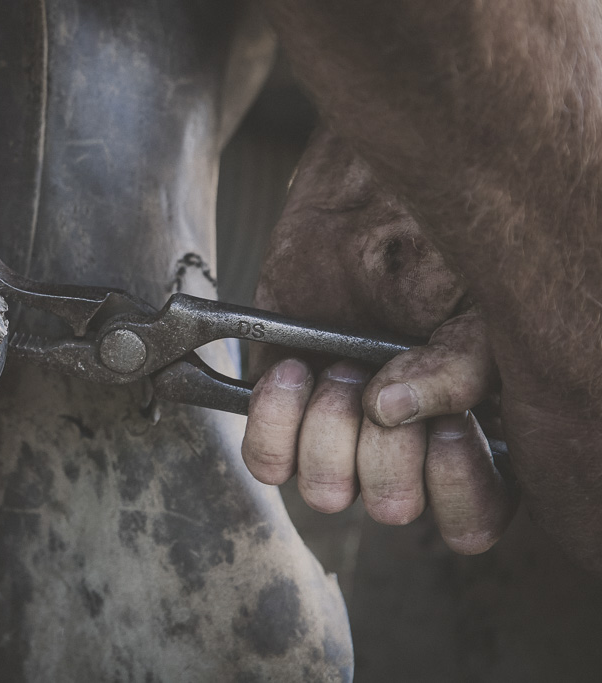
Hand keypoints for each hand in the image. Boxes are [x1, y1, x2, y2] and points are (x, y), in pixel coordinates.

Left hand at [241, 127, 515, 553]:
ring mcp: (337, 433)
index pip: (471, 521)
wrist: (359, 203)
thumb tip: (396, 414)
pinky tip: (293, 371)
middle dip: (381, 439)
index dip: (455, 488)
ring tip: (336, 366)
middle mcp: (400, 446)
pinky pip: (266, 463)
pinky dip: (273, 420)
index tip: (445, 427)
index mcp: (464, 436)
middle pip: (390, 506)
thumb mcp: (471, 311)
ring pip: (325, 492)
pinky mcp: (280, 412)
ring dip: (328, 427)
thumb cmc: (430, 252)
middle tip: (377, 373)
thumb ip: (462, 372)